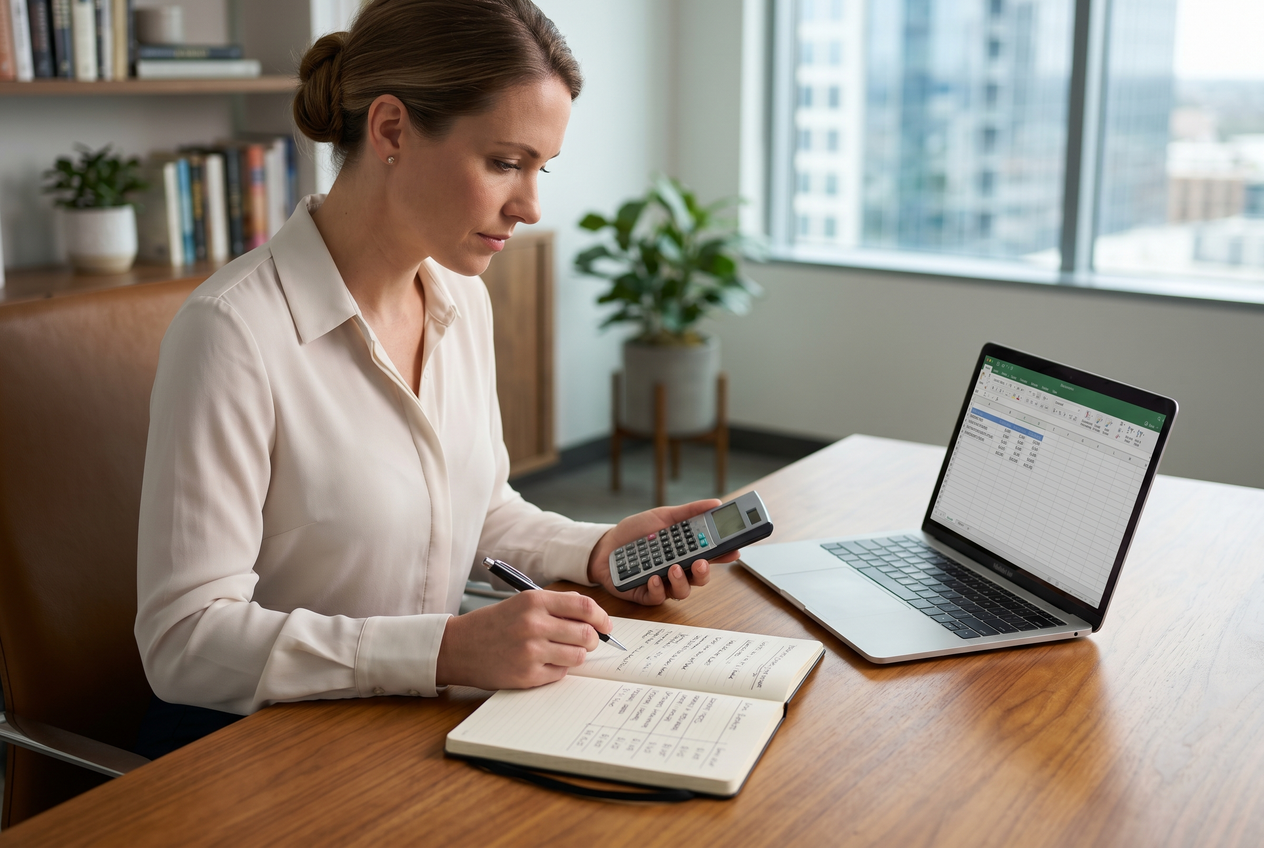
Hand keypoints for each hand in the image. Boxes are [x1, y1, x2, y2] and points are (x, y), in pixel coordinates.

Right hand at [435, 590, 611, 689]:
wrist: (458, 647)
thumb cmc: (493, 624)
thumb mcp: (522, 604)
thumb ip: (556, 607)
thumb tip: (593, 618)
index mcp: (534, 601)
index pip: (584, 606)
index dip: (601, 617)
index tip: (606, 625)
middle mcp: (533, 624)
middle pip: (586, 634)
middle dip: (593, 640)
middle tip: (588, 642)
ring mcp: (531, 651)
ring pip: (578, 656)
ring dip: (576, 656)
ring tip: (563, 653)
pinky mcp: (527, 675)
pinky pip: (561, 674)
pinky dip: (558, 670)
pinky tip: (543, 663)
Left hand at [586, 499, 740, 604]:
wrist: (604, 544)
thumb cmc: (634, 532)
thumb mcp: (662, 516)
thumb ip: (689, 512)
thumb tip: (715, 503)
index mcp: (684, 552)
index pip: (710, 555)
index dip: (724, 555)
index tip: (734, 551)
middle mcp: (677, 570)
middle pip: (700, 578)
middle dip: (704, 572)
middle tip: (701, 562)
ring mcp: (663, 583)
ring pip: (683, 591)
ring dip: (681, 581)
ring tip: (673, 568)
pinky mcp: (646, 595)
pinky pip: (658, 597)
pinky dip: (658, 588)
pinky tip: (654, 578)